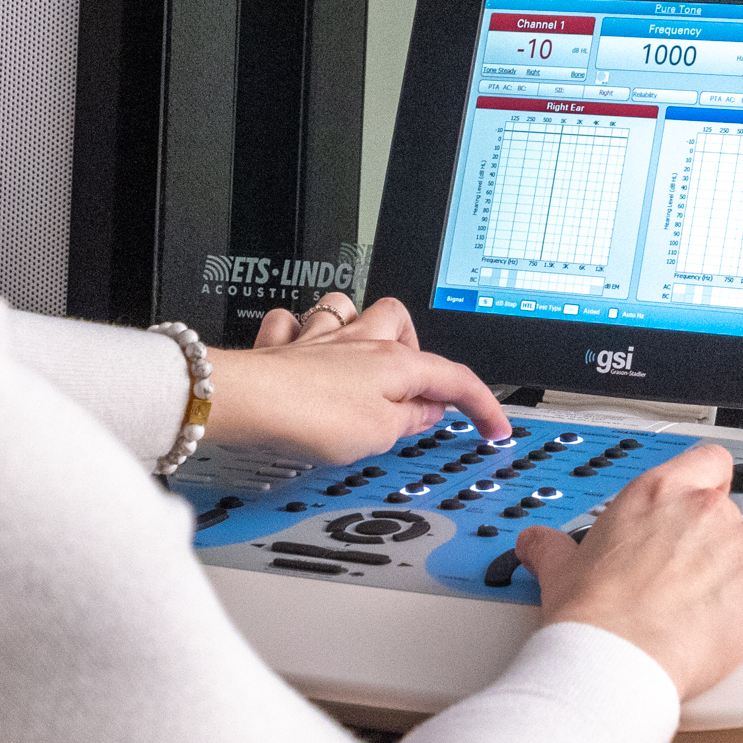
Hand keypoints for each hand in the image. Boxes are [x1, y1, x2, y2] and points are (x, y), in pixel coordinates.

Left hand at [201, 292, 513, 463]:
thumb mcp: (379, 434)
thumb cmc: (310, 414)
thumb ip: (409, 420)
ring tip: (362, 358)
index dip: (481, 405)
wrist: (248, 400)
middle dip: (413, 347)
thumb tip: (427, 411)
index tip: (493, 427)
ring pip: (347, 308)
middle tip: (412, 386)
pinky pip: (293, 323)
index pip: (454, 378)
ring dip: (359, 329)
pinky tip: (301, 348)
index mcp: (395, 363)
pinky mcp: (282, 346)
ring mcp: (320, 339)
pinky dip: (300, 334)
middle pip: (399, 320)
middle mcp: (359, 341)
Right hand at [513, 442, 742, 699]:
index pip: (709, 461)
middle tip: (697, 573)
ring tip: (722, 599)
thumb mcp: (560, 569)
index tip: (702, 504)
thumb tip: (537, 543)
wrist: (616, 662)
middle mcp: (707, 511)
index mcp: (659, 493)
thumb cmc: (592, 619)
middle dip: (720, 539)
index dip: (709, 484)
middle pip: (735, 509)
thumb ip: (553, 546)